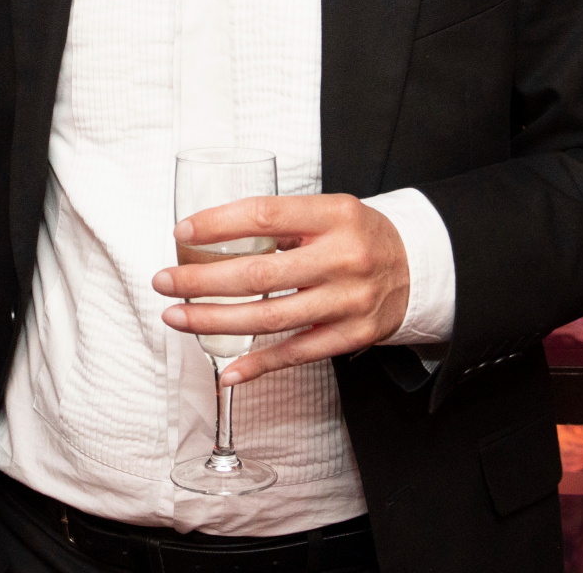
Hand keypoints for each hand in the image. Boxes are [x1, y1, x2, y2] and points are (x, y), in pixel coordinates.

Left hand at [151, 193, 409, 386]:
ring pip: (271, 318)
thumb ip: (282, 222)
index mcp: (335, 216)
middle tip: (165, 281)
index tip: (182, 232)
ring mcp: (349, 301)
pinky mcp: (351, 336)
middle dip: (202, 280)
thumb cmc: (358, 236)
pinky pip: (296, 354)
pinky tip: (227, 370)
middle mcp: (343, 258)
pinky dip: (259, 365)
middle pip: (260, 274)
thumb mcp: (329, 211)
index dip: (218, 224)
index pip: (266, 215)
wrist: (416, 267)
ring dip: (216, 322)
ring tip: (178, 317)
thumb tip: (210, 235)